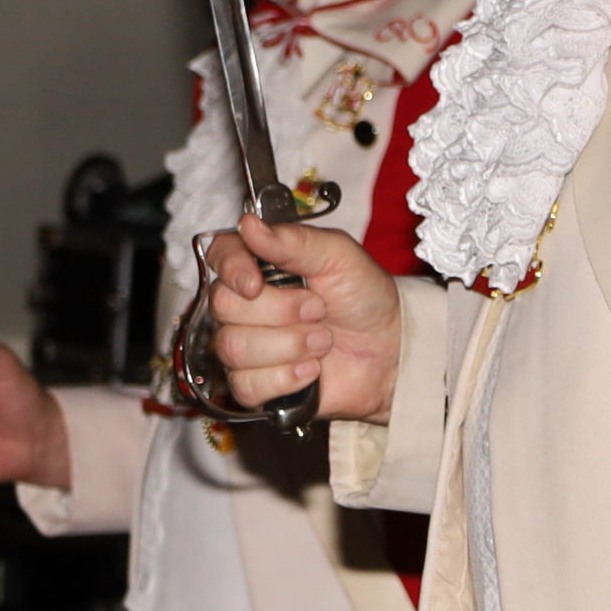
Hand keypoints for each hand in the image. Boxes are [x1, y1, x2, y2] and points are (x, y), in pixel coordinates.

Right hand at [206, 216, 401, 425]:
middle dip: (280, 312)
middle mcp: (248, 304)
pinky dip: (286, 379)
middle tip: (319, 310)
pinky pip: (246, 386)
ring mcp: (249, 346)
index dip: (231, 270)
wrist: (391, 350)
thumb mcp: (340, 256)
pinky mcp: (256, 385)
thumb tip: (249, 224)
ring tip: (322, 342)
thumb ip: (294, 241)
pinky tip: (312, 371)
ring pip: (233, 348)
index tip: (255, 283)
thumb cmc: (366, 298)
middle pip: (224, 306)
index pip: (220, 256)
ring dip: (289, 346)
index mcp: (263, 264)